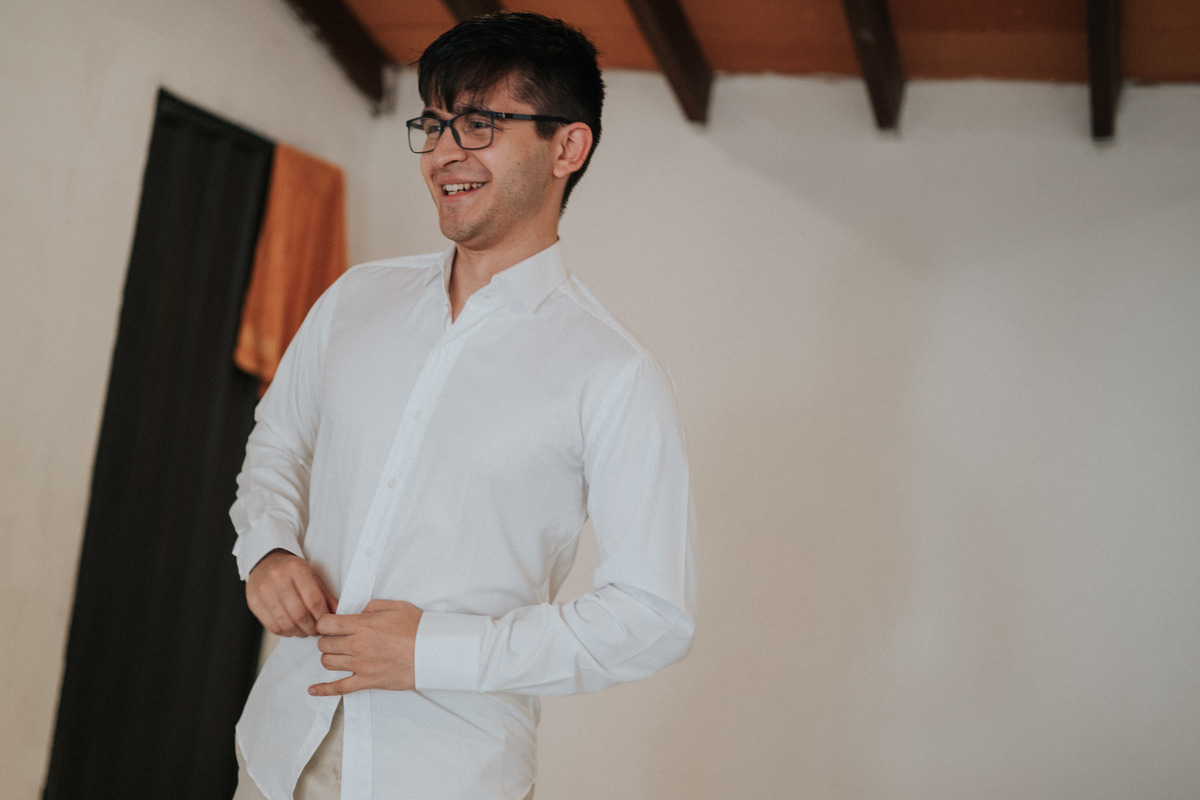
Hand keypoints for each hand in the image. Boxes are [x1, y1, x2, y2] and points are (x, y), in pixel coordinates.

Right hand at [246, 549, 337, 636]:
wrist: (265, 562)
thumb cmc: (291, 570)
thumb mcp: (311, 575)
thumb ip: (324, 594)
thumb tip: (336, 613)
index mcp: (297, 569)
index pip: (313, 600)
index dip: (322, 616)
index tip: (327, 623)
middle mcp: (278, 579)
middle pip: (299, 614)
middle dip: (311, 628)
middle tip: (316, 630)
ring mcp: (264, 591)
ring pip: (286, 623)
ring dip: (299, 632)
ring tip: (305, 631)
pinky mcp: (254, 602)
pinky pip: (272, 626)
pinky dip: (286, 632)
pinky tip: (292, 629)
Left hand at [309, 600, 423, 695]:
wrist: (433, 652)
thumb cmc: (418, 629)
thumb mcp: (396, 606)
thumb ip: (372, 606)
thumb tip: (358, 612)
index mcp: (363, 625)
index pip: (326, 624)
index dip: (324, 623)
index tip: (328, 624)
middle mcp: (358, 645)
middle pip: (324, 644)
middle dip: (327, 640)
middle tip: (336, 639)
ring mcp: (361, 665)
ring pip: (328, 663)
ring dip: (329, 657)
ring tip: (337, 654)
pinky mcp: (367, 681)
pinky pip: (339, 688)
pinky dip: (323, 690)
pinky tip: (313, 690)